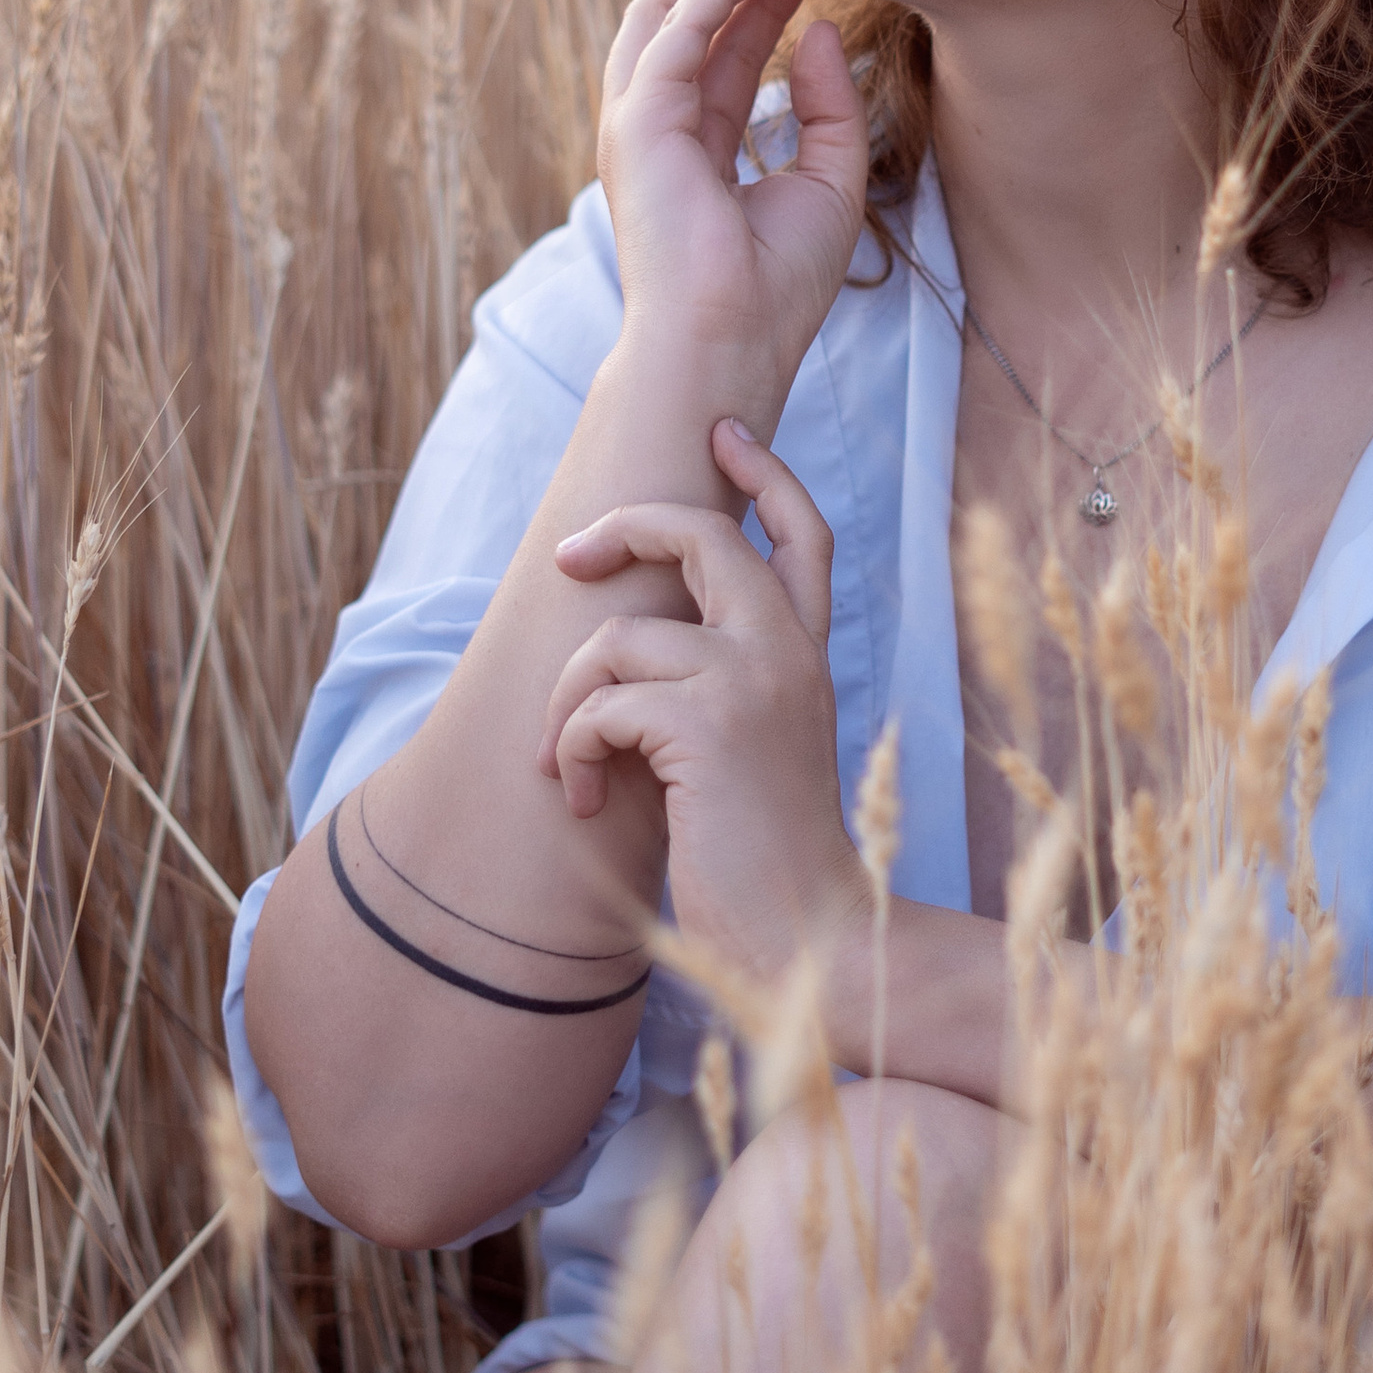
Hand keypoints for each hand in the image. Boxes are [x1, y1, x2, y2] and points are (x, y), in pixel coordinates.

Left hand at [537, 420, 865, 978]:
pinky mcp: (706, 724)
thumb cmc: (761, 860)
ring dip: (566, 702)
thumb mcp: (752, 751)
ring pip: (617, 635)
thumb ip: (722, 688)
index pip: (803, 534)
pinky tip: (578, 797)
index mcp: (808, 656)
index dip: (765, 475)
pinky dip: (567, 751)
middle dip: (621, 528)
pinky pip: (598, 704)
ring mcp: (752, 681)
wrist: (803, 938)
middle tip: (569, 557)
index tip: (723, 434)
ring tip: (563, 762)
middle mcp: (787, 652)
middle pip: (701, 535)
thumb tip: (632, 645)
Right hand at [595, 0, 869, 396]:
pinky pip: (671, 35)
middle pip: (688, 24)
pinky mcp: (636, 124)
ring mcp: (638, 126)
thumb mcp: (827, 185)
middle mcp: (659, 131)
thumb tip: (822, 35)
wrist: (731, 342)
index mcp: (696, 150)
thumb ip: (829, 111)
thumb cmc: (775, 288)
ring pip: (665, 16)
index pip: (724, 53)